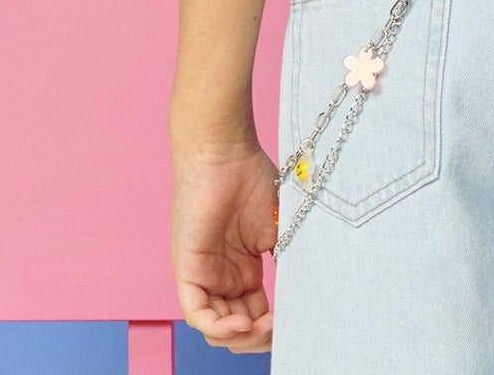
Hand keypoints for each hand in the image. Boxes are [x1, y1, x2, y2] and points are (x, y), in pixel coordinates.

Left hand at [172, 138, 277, 352]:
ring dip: (241, 338)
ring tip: (265, 328)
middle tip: (280, 331)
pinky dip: (218, 327)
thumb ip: (287, 261)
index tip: (296, 326)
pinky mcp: (186, 270)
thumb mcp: (279, 228)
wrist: (226, 153)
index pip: (256, 317)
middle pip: (237, 330)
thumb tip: (306, 295)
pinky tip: (241, 324)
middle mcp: (222, 280)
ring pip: (215, 329)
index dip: (273, 329)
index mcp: (244, 273)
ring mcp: (204, 276)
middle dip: (258, 340)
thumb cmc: (252, 180)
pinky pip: (197, 313)